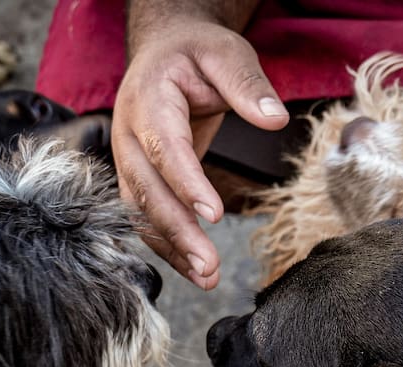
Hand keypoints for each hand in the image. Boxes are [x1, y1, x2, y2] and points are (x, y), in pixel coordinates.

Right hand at [113, 18, 287, 288]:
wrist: (165, 52)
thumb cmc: (196, 53)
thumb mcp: (226, 53)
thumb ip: (247, 85)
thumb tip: (275, 118)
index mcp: (148, 100)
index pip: (165, 148)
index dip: (186, 182)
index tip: (212, 214)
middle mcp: (128, 134)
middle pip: (148, 189)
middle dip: (177, 230)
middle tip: (208, 265)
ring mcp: (128, 160)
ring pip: (141, 212)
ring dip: (171, 248)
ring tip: (206, 277)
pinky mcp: (138, 179)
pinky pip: (146, 217)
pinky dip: (169, 246)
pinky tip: (195, 270)